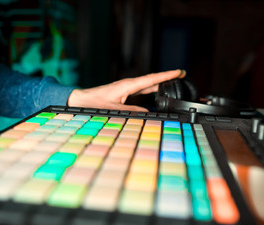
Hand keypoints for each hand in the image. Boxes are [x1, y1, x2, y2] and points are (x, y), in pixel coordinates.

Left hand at [67, 69, 185, 110]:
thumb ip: (131, 111)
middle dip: (167, 77)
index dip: (166, 76)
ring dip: (160, 82)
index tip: (178, 72)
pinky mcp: (125, 90)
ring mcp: (127, 87)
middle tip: (181, 75)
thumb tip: (146, 113)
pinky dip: (151, 87)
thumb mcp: (114, 110)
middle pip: (152, 79)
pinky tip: (155, 91)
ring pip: (147, 83)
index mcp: (128, 85)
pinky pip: (142, 87)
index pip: (151, 79)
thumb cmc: (95, 103)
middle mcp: (129, 84)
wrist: (82, 99)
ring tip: (173, 82)